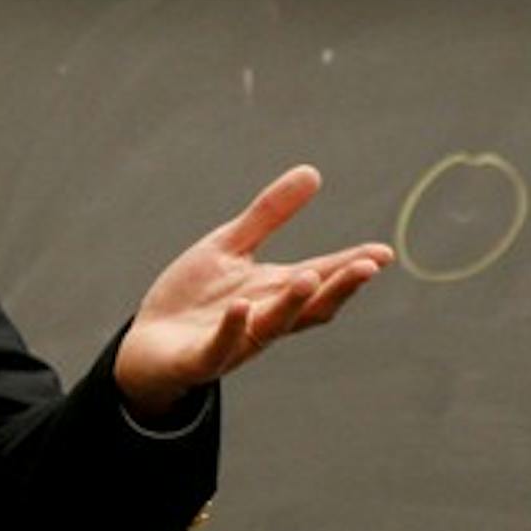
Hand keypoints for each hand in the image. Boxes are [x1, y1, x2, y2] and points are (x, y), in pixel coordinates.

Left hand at [113, 166, 392, 418]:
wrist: (147, 345)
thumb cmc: (194, 298)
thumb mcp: (230, 247)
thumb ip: (270, 214)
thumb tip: (313, 172)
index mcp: (273, 291)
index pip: (321, 278)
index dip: (351, 267)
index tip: (383, 253)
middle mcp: (263, 318)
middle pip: (309, 307)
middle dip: (338, 288)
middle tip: (367, 267)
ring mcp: (235, 341)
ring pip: (272, 327)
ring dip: (292, 303)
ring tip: (310, 276)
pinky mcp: (200, 358)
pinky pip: (220, 346)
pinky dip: (233, 328)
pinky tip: (241, 306)